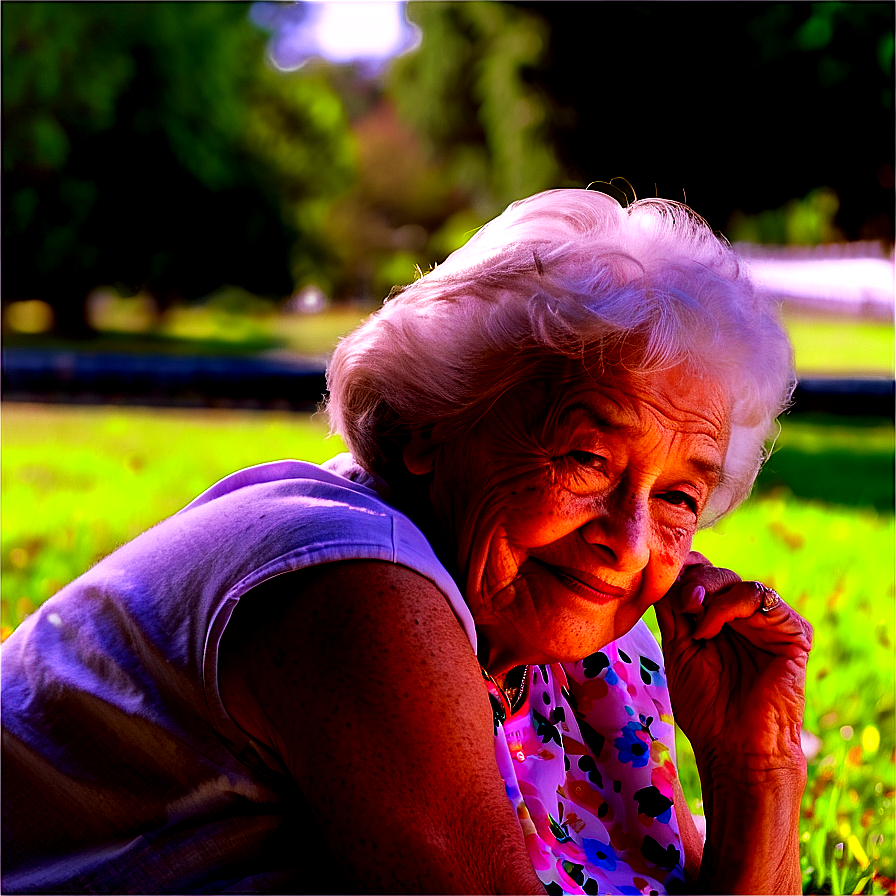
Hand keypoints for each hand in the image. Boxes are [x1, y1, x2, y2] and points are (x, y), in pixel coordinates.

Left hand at [654, 552, 812, 772]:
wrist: (735, 748)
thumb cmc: (706, 707)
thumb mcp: (678, 648)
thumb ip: (673, 610)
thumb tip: (662, 573)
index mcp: (719, 619)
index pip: (701, 575)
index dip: (680, 573)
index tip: (658, 587)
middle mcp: (745, 617)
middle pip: (714, 572)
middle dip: (690, 582)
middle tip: (679, 605)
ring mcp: (769, 623)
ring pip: (734, 579)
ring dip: (705, 594)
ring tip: (694, 628)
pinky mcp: (793, 632)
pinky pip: (758, 595)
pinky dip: (726, 606)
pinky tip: (709, 631)